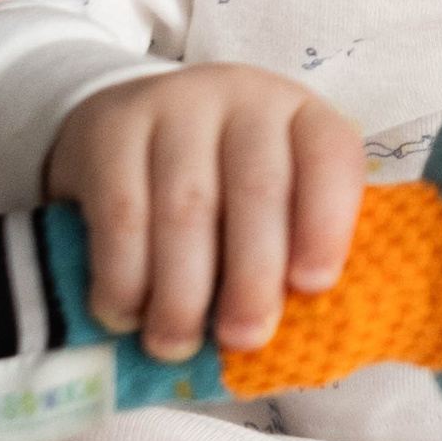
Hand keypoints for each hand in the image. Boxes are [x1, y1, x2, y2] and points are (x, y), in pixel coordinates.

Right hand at [49, 67, 364, 363]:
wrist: (125, 125)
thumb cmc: (218, 183)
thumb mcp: (269, 197)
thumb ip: (289, 246)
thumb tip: (292, 332)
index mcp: (301, 116)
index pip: (330, 157)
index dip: (327, 223)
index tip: (313, 286)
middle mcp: (243, 97)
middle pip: (257, 189)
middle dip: (252, 277)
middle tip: (242, 339)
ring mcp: (174, 104)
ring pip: (186, 208)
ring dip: (182, 291)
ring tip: (175, 343)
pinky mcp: (110, 128)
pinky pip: (121, 212)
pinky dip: (124, 274)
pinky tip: (125, 313)